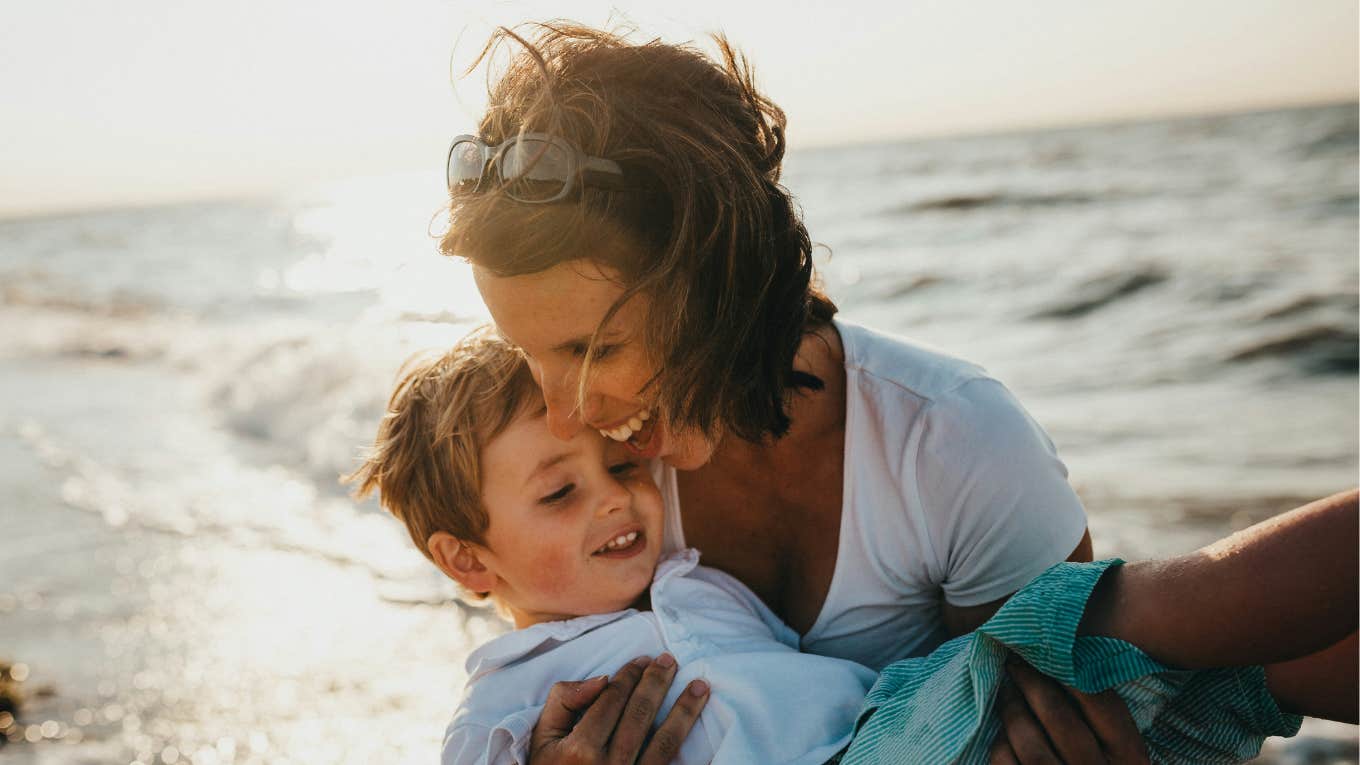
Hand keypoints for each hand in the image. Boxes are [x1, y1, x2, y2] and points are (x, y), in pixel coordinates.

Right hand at [529, 653, 709, 763]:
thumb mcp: (542, 737)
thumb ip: (563, 701)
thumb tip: (601, 679)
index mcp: (580, 750)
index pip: (612, 700)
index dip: (629, 676)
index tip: (642, 660)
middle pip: (640, 714)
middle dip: (657, 683)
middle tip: (668, 660)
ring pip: (664, 741)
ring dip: (684, 710)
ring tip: (700, 687)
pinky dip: (688, 748)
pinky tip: (700, 728)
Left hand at [988, 655, 1147, 764]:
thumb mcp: (1119, 755)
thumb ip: (1103, 721)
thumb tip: (1069, 662)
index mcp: (1131, 761)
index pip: (1102, 705)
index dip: (1072, 672)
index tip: (1049, 652)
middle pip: (1060, 719)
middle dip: (1032, 683)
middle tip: (1015, 661)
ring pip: (1030, 743)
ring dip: (1012, 710)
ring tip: (1004, 690)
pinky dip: (1001, 745)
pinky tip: (1001, 732)